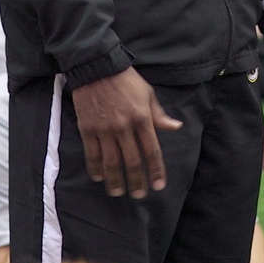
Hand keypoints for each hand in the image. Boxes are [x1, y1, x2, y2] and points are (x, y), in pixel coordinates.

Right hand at [72, 69, 181, 198]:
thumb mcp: (147, 93)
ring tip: (118, 192)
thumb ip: (159, 114)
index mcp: (142, 118)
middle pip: (132, 161)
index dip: (156, 170)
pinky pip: (92, 153)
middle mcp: (124, 127)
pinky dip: (96, 168)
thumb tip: (176, 127)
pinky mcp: (88, 129)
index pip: (152, 150)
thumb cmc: (126, 80)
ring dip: (115, 180)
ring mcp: (104, 129)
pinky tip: (99, 177)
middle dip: (136, 181)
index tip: (158, 185)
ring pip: (111, 162)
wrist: (97, 67)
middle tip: (139, 195)